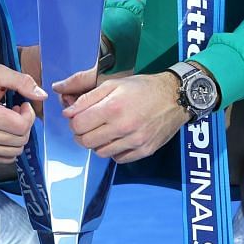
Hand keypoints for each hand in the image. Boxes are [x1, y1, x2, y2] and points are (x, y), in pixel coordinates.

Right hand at [0, 60, 45, 161]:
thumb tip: (43, 96)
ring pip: (15, 151)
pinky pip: (5, 158)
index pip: (21, 126)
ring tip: (7, 120)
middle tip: (15, 111)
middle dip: (24, 124)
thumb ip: (22, 82)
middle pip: (20, 140)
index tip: (22, 104)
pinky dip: (9, 146)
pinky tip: (2, 131)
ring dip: (17, 136)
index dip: (29, 114)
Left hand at [61, 71, 187, 164]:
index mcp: (113, 107)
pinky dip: (114, 150)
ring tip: (105, 130)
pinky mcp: (144, 151)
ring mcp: (134, 141)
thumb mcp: (113, 84)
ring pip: (100, 152)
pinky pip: (118, 159)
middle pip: (86, 142)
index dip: (74, 121)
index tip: (79, 117)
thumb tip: (68, 112)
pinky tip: (118, 138)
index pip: (78, 125)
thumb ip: (87, 98)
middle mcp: (123, 127)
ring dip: (97, 143)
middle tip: (88, 125)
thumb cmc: (143, 88)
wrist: (175, 97)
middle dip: (82, 134)